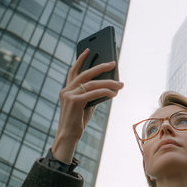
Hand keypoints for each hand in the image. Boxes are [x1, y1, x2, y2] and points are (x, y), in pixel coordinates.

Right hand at [51, 48, 123, 163]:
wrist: (68, 136)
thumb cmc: (77, 121)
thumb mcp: (86, 105)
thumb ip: (92, 94)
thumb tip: (108, 85)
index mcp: (67, 89)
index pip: (73, 71)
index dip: (80, 60)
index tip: (88, 50)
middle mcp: (66, 90)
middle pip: (86, 74)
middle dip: (101, 67)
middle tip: (113, 63)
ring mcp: (69, 95)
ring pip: (92, 84)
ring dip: (109, 83)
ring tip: (120, 84)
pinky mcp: (74, 102)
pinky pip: (93, 93)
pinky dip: (105, 92)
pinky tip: (114, 93)